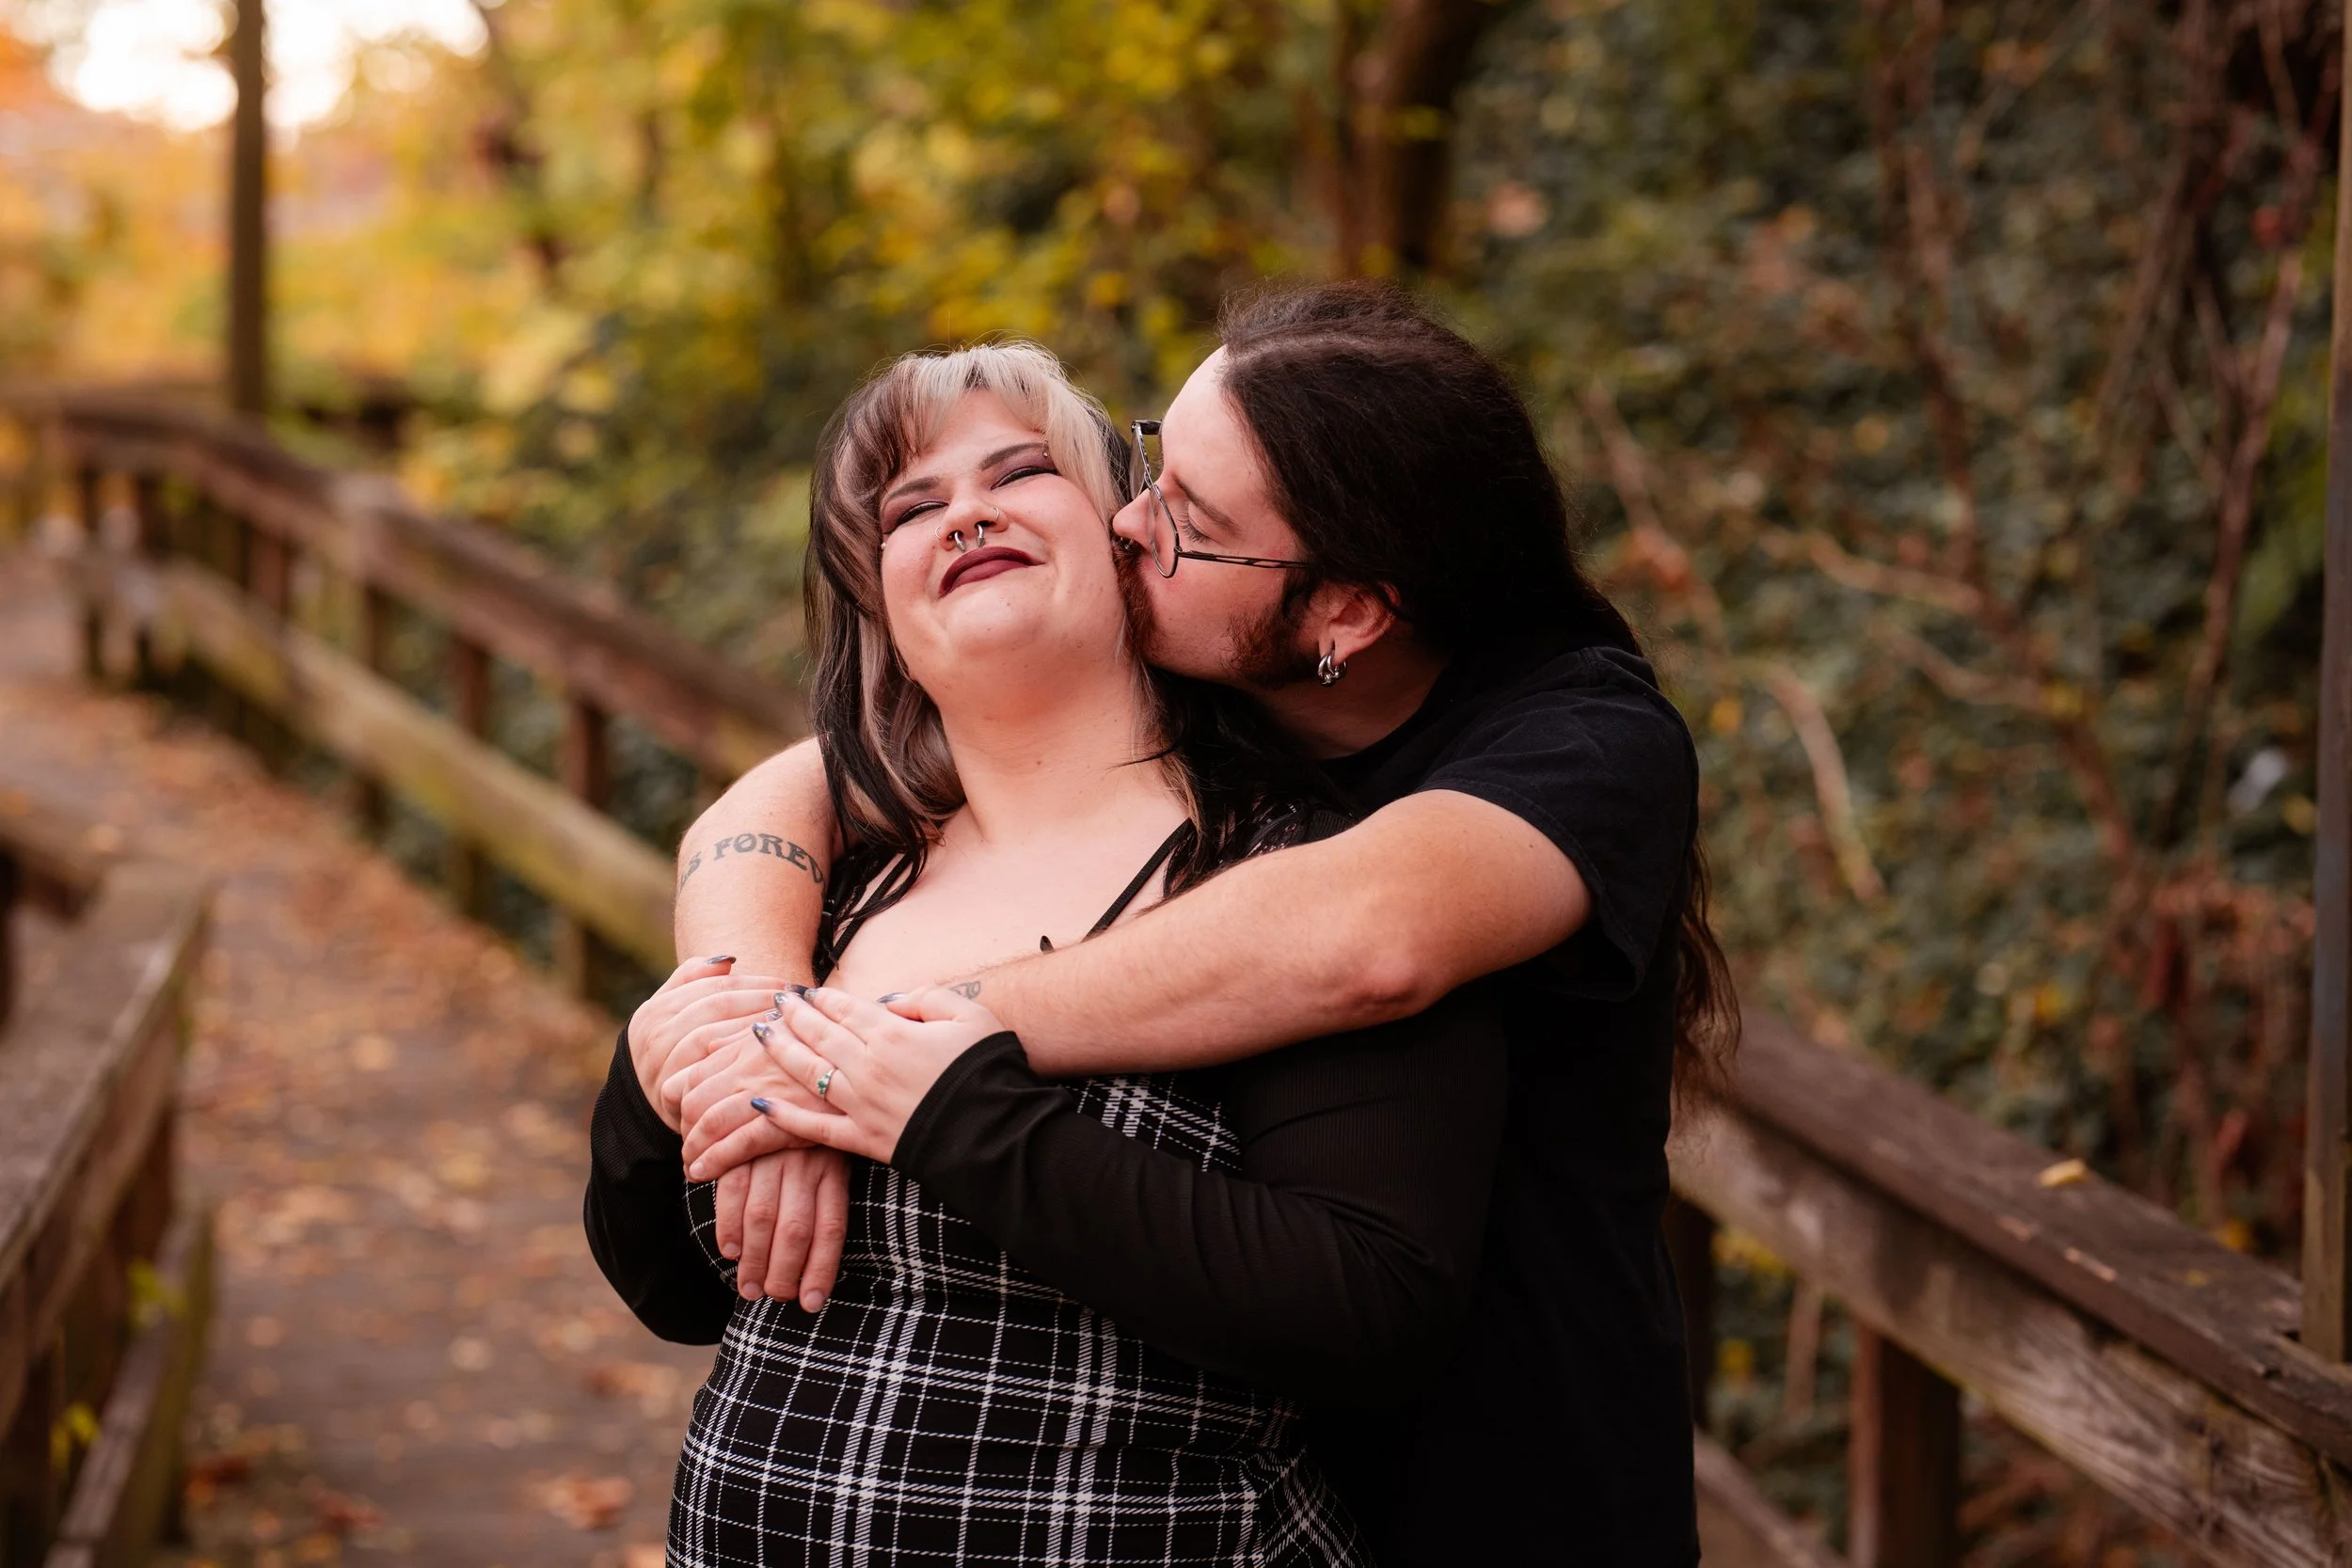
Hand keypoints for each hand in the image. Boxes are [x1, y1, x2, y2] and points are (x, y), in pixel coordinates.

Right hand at [626, 955, 805, 1130]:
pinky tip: (768, 1058)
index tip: (785, 985)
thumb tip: (727, 960)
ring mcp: (661, 1065)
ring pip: (712, 1037)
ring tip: (786, 1025)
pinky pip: (709, 1073)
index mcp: (655, 1011)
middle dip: (759, 1002)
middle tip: (794, 1003)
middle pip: (715, 1008)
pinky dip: (738, 1063)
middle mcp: (653, 1037)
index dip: (753, 983)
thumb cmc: (677, 1053)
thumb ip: (692, 982)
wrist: (656, 1108)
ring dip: (751, 1028)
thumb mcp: (673, 1015)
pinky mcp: (673, 1096)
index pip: (713, 986)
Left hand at [690, 986, 1006, 1168]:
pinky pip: (813, 1128)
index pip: (844, 1008)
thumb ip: (927, 998)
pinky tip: (759, 1103)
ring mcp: (860, 1104)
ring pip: (807, 1071)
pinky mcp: (862, 1139)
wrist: (994, 1133)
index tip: (804, 990)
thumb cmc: (987, 1069)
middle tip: (776, 1002)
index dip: (821, 998)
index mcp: (891, 1033)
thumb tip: (892, 1002)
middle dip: (793, 1015)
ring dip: (780, 1050)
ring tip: (759, 1033)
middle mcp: (866, 1066)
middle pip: (819, 1034)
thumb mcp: (970, 1015)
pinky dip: (784, 1116)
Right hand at [705, 1149, 849, 1309]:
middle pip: (795, 1229)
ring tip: (747, 1287)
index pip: (830, 1227)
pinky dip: (728, 1226)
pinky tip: (729, 1251)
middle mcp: (807, 1162)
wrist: (784, 1075)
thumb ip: (825, 1200)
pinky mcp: (741, 1146)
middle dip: (781, 1272)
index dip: (820, 1269)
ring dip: (753, 1259)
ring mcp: (773, 1153)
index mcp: (834, 1169)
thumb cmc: (810, 1133)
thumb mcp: (831, 1157)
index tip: (810, 1303)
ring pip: (762, 1217)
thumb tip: (820, 1263)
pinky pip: (733, 1192)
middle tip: (771, 1297)